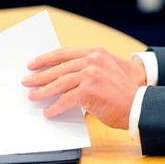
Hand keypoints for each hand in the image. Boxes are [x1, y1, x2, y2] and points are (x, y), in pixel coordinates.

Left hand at [22, 46, 146, 128]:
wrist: (136, 104)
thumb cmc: (121, 91)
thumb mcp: (106, 69)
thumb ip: (88, 67)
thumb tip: (62, 75)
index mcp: (96, 52)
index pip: (64, 53)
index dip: (46, 58)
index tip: (33, 63)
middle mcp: (92, 60)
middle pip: (59, 67)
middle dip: (40, 76)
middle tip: (27, 81)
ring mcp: (90, 74)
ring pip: (59, 83)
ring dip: (43, 91)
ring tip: (33, 96)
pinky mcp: (88, 90)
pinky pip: (65, 100)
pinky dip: (55, 107)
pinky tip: (49, 111)